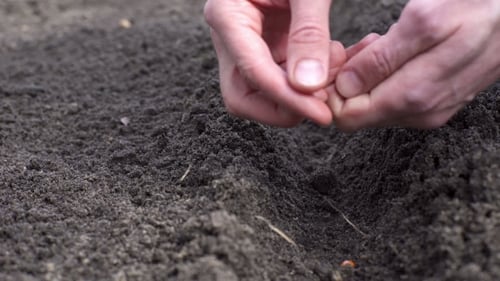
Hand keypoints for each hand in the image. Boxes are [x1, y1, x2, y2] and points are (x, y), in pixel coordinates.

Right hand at [204, 0, 344, 126]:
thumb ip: (308, 32)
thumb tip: (308, 85)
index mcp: (227, 15)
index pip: (251, 73)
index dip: (288, 99)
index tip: (322, 114)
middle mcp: (230, 36)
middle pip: (243, 97)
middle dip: (285, 107)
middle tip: (325, 99)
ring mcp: (246, 45)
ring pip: (263, 94)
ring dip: (302, 95)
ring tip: (337, 64)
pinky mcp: (266, 48)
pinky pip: (283, 79)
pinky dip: (312, 81)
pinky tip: (336, 60)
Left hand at [329, 0, 499, 130]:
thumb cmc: (477, 9)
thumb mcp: (423, 22)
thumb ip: (381, 60)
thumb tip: (345, 88)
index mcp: (412, 98)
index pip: (347, 117)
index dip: (332, 91)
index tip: (335, 62)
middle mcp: (419, 113)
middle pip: (358, 113)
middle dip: (347, 81)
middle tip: (359, 45)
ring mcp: (429, 110)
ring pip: (374, 104)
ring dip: (366, 75)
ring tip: (379, 41)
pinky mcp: (436, 102)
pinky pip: (394, 97)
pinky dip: (384, 75)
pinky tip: (394, 48)